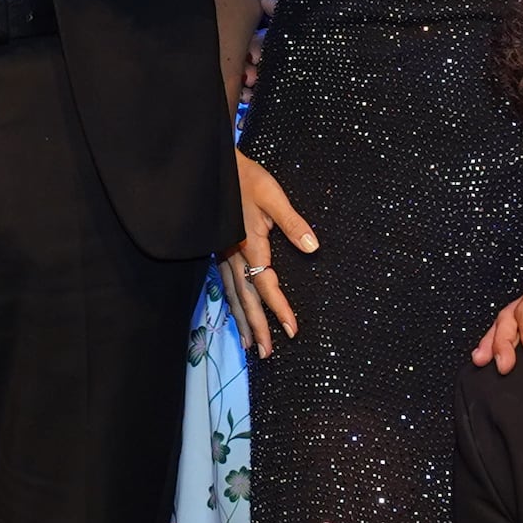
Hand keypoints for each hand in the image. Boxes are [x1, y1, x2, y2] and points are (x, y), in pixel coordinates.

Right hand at [220, 153, 319, 355]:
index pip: (266, 285)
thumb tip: (313, 247)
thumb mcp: (272, 194)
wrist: (210, 168)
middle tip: (268, 354)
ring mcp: (223, 255)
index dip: (280, 309)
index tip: (292, 330)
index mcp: (249, 244)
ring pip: (233, 296)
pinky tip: (237, 315)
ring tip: (252, 346)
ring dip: (243, 322)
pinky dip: (233, 305)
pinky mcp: (218, 251)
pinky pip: (226, 286)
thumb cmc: (244, 177)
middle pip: (247, 299)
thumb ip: (292, 222)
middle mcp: (233, 256)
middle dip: (258, 327)